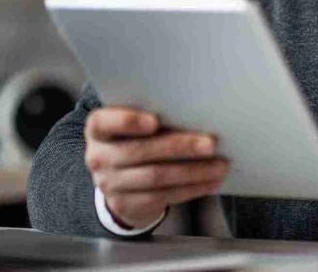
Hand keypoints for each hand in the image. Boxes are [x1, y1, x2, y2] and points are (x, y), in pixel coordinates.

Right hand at [84, 106, 227, 229]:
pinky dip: (191, 189)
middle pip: (140, 151)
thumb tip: (197, 113)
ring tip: (219, 165)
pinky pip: (163, 197)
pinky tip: (210, 182)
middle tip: (211, 143)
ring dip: (193, 171)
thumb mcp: (133, 126)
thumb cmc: (135, 140)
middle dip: (180, 147)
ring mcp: (110, 184)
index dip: (128, 121)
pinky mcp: (127, 204)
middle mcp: (98, 157)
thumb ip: (153, 116)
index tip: (155, 121)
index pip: (104, 122)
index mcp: (98, 129)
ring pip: (156, 177)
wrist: (118, 180)